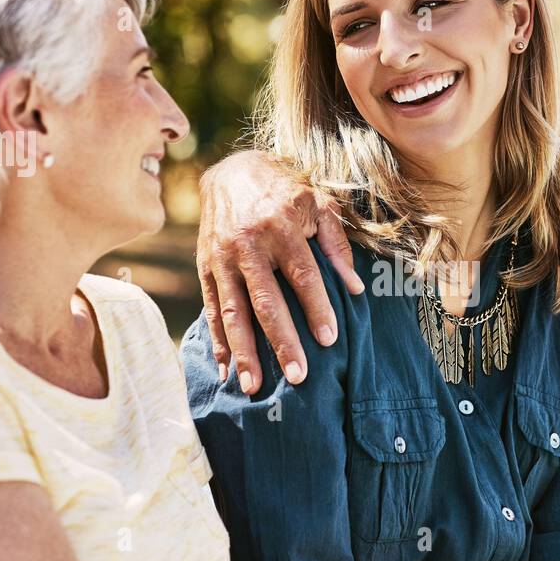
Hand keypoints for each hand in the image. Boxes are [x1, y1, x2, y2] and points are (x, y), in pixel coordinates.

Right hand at [196, 150, 362, 393]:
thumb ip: (337, 244)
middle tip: (297, 377)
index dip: (316, 307)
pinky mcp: (205, 268)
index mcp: (281, 226)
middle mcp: (248, 245)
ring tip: (254, 388)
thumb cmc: (285, 191)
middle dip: (281, 342)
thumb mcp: (318, 203)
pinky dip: (218, 343)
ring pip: (233, 313)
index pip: (302, 274)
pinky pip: (212, 310)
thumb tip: (355, 287)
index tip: (329, 340)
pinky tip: (226, 372)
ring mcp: (222, 259)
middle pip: (265, 301)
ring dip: (244, 353)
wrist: (231, 172)